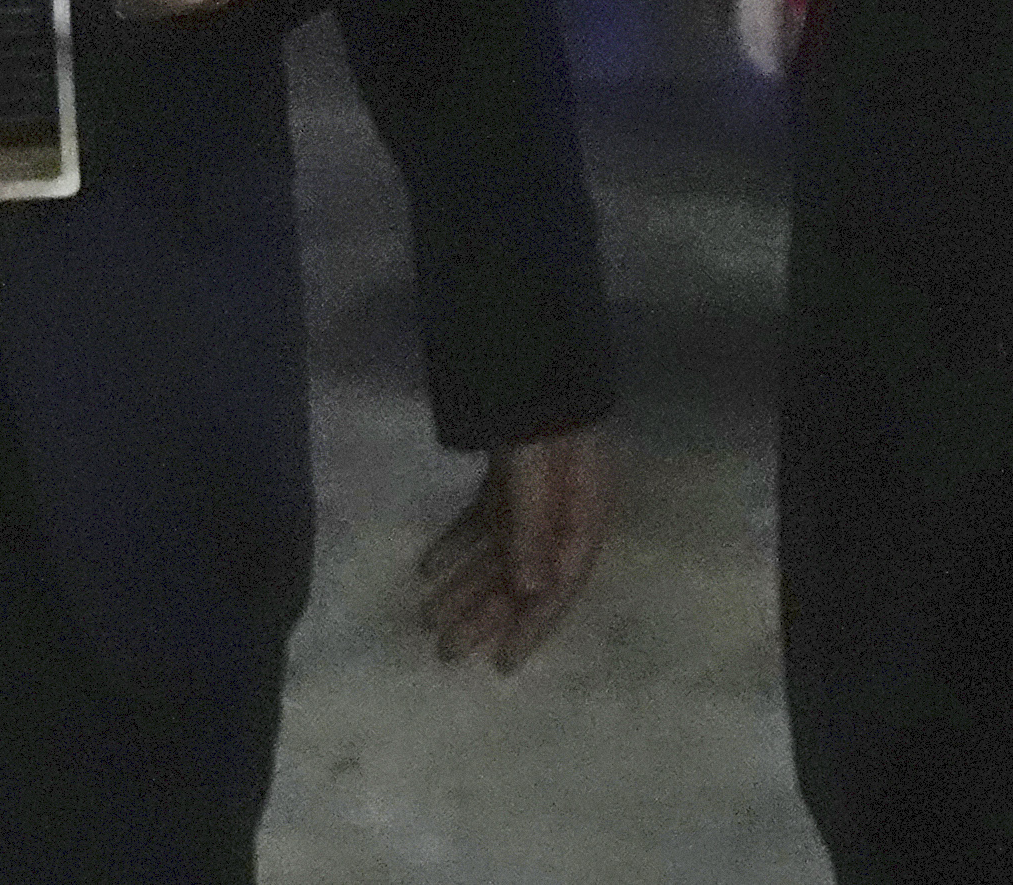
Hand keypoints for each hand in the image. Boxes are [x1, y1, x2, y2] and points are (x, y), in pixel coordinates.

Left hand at [418, 425, 613, 669]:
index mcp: (585, 510)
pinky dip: (458, 544)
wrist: (527, 348)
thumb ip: (533, 526)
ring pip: (501, 550)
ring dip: (466, 583)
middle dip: (486, 612)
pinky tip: (428, 566)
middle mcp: (565, 508)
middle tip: (445, 650)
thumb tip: (529, 589)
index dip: (533, 625)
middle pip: (526, 573)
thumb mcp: (537, 469)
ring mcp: (538, 491)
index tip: (502, 664)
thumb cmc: (540, 411)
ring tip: (426, 616)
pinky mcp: (511, 476)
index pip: (561, 581)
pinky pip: (485, 521)